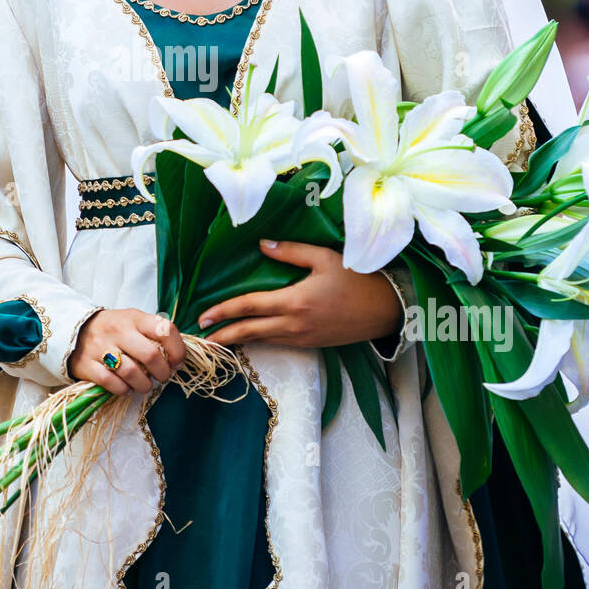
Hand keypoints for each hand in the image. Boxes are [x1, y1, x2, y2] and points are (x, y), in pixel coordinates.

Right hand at [67, 308, 185, 396]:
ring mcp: (101, 348)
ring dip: (144, 385)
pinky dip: (123, 390)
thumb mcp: (134, 321)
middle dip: (162, 373)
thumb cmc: (114, 329)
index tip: (177, 362)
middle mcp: (118, 330)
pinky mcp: (87, 365)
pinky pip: (111, 383)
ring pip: (132, 373)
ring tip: (144, 385)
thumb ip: (154, 335)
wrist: (74, 330)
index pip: (165, 330)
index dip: (177, 350)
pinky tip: (125, 387)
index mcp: (135, 318)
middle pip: (151, 356)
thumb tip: (177, 360)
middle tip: (162, 377)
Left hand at [195, 240, 403, 349]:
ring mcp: (304, 338)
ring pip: (263, 340)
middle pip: (250, 331)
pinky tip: (251, 337)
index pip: (250, 307)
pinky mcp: (312, 344)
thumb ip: (290, 251)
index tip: (203, 316)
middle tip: (200, 335)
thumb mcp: (324, 258)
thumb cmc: (358, 279)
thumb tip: (261, 244)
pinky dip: (260, 341)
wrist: (388, 309)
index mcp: (295, 301)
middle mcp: (295, 324)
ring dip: (239, 339)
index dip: (224, 311)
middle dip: (223, 335)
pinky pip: (279, 342)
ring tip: (218, 338)